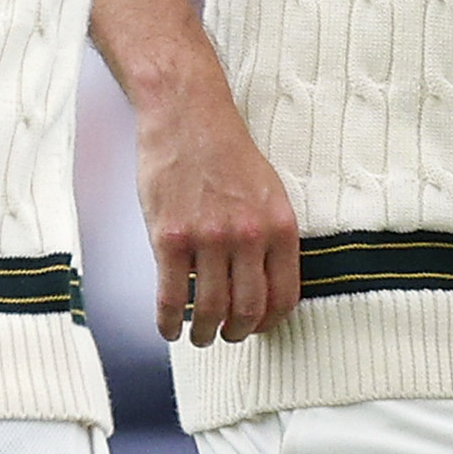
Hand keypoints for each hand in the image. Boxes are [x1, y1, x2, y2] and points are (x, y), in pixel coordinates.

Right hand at [132, 59, 302, 343]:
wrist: (186, 116)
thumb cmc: (226, 153)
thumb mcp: (269, 192)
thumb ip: (271, 237)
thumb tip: (267, 284)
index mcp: (280, 227)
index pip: (283, 297)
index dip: (269, 323)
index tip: (257, 328)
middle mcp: (249, 237)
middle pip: (248, 310)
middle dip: (238, 333)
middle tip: (227, 336)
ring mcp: (208, 239)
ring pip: (210, 310)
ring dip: (204, 333)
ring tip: (198, 337)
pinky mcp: (169, 238)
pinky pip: (171, 297)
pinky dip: (169, 322)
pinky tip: (168, 329)